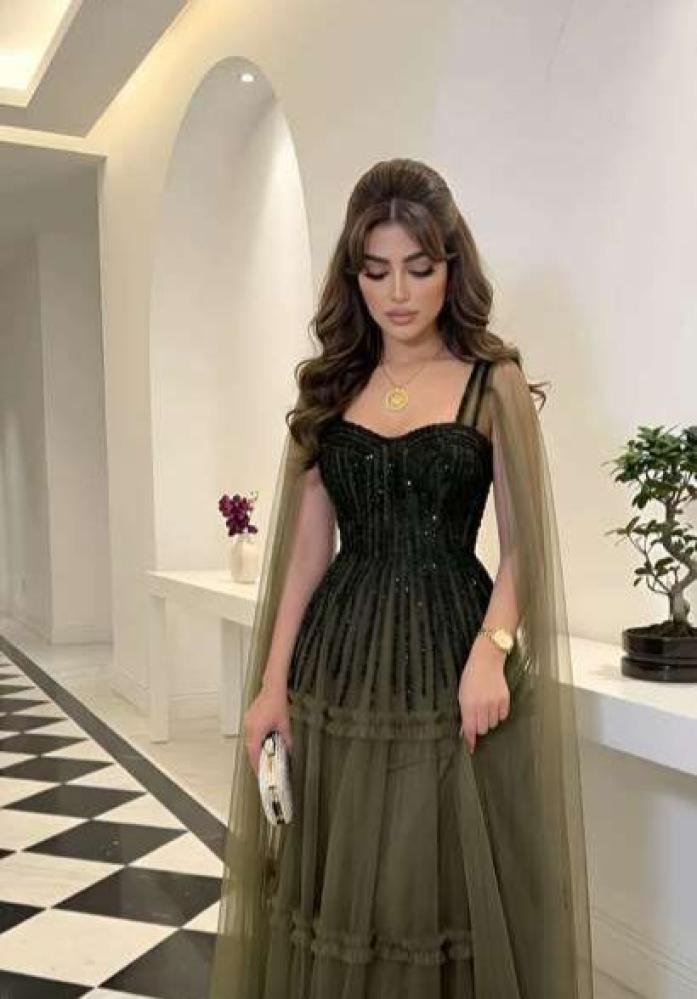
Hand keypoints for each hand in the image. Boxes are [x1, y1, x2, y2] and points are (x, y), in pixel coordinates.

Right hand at [243, 680, 292, 775]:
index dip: (257, 764)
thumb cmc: (277, 703)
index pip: (254, 752)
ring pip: (249, 741)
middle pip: (250, 749)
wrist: (272, 689)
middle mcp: (250, 727)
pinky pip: (250, 734)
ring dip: (256, 749)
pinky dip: (255, 741)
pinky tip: (262, 742)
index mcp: (257, 730)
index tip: (260, 772)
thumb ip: (286, 740)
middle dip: (256, 759)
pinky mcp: (249, 719)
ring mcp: (248, 722)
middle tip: (263, 767)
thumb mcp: (285, 725)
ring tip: (263, 756)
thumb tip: (288, 749)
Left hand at [458, 636, 509, 753]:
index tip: (471, 749)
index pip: (470, 728)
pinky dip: (499, 713)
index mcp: (468, 704)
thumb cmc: (471, 677)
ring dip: (489, 719)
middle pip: (482, 729)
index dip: (470, 741)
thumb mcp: (462, 694)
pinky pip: (503, 716)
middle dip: (479, 726)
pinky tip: (494, 704)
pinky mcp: (505, 700)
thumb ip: (464, 713)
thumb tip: (465, 731)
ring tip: (486, 707)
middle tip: (478, 716)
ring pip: (493, 724)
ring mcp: (494, 702)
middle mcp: (482, 705)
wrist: (486, 661)